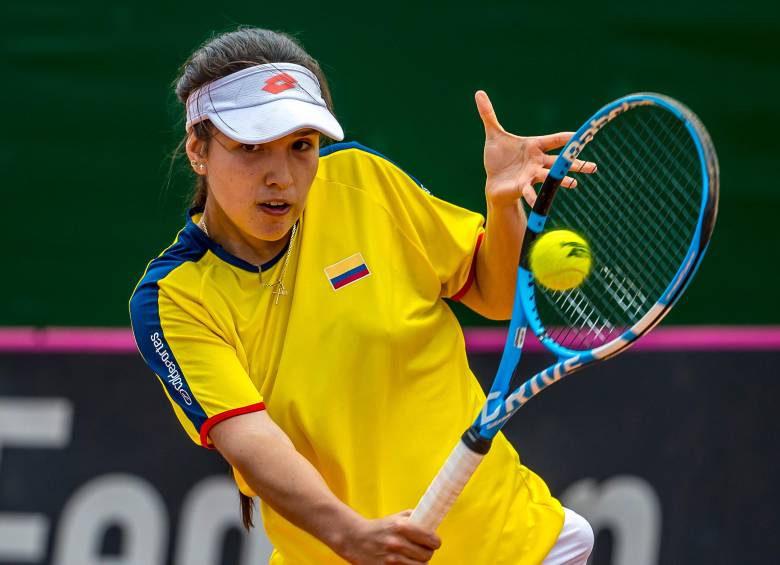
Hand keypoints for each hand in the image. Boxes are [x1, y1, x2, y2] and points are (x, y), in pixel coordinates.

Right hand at [338, 510, 440, 563]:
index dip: (435, 541)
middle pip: (427, 555)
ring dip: (420, 562)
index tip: (434, 542)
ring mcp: (391, 559)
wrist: (356, 539)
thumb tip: (432, 520)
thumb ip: (415, 517)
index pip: (430, 538)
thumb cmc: (379, 528)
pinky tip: (406, 562)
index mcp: (401, 526)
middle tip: (423, 549)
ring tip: (415, 557)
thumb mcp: (396, 517)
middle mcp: (397, 543)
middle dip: (428, 552)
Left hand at [475, 90, 596, 207]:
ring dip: (562, 180)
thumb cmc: (498, 158)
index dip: (568, 137)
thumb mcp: (493, 134)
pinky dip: (534, 198)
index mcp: (534, 146)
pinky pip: (530, 192)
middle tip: (594, 167)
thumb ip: (488, 114)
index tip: (584, 135)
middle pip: (560, 161)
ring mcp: (532, 175)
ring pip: (550, 177)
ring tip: (575, 183)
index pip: (554, 139)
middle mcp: (537, 161)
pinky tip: (540, 205)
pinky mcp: (522, 186)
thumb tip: (479, 93)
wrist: (493, 182)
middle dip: (576, 164)